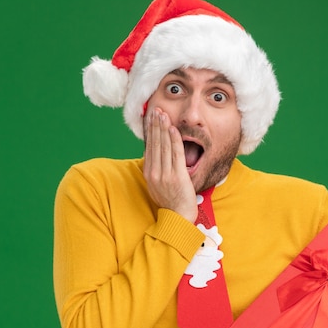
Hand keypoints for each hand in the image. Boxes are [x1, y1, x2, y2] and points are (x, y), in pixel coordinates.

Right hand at [143, 108, 196, 222]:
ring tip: (163, 114)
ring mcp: (165, 174)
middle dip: (155, 125)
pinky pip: (176, 154)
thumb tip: (154, 154)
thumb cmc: (171, 201)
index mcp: (149, 173)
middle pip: (155, 144)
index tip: (151, 118)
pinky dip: (174, 140)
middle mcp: (155, 173)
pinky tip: (173, 129)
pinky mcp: (177, 176)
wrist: (178, 217)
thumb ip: (156, 170)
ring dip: (163, 128)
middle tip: (156, 110)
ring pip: (164, 146)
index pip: (149, 147)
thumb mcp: (157, 185)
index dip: (150, 131)